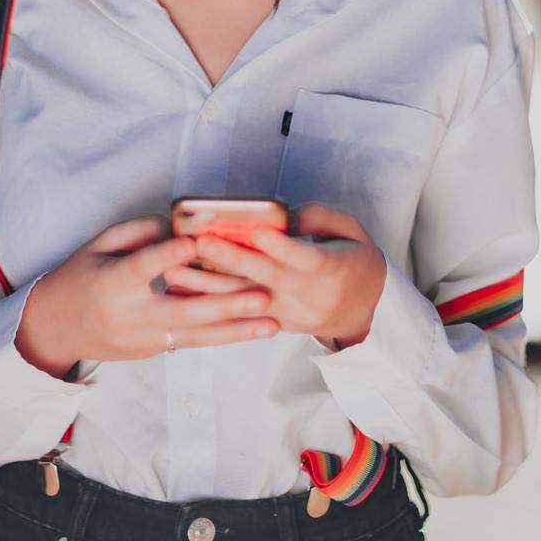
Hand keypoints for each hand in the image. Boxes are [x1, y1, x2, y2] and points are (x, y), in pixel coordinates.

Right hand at [40, 214, 280, 364]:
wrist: (55, 328)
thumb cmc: (80, 276)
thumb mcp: (98, 245)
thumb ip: (137, 232)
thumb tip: (179, 227)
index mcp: (111, 284)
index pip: (142, 268)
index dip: (168, 256)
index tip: (196, 243)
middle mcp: (129, 316)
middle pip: (182, 312)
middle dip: (226, 306)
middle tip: (262, 295)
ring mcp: (142, 339)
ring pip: (195, 337)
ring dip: (237, 331)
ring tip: (272, 324)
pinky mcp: (152, 351)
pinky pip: (191, 342)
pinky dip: (222, 335)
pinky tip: (252, 330)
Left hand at [161, 203, 386, 348]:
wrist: (365, 312)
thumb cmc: (356, 259)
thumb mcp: (352, 230)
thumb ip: (318, 217)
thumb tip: (281, 215)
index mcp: (334, 270)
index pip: (305, 258)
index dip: (280, 247)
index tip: (256, 231)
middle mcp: (310, 297)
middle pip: (268, 278)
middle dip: (232, 260)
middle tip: (200, 242)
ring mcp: (292, 316)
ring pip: (247, 300)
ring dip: (209, 285)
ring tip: (175, 270)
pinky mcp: (277, 325)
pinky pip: (242, 314)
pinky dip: (213, 301)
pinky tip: (184, 289)